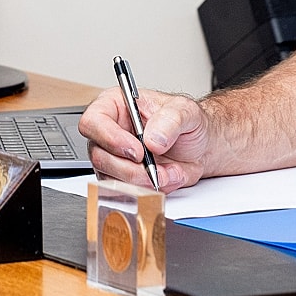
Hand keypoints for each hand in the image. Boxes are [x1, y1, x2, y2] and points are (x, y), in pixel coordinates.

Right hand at [79, 85, 209, 191]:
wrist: (201, 146)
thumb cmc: (187, 123)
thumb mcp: (185, 111)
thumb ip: (170, 121)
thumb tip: (153, 139)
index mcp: (116, 105)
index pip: (93, 121)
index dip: (110, 138)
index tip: (137, 151)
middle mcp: (110, 131)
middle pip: (99, 155)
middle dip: (130, 169)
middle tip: (154, 169)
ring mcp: (114, 157)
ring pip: (111, 178)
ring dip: (143, 181)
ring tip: (169, 172)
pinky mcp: (122, 178)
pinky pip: (125, 190)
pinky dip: (149, 189)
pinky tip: (166, 178)